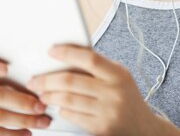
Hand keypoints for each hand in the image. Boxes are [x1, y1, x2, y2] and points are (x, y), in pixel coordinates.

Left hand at [26, 45, 159, 135]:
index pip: (89, 58)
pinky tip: (59, 107)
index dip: (67, 53)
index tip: (51, 51)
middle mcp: (114, 92)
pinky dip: (62, 110)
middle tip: (35, 80)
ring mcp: (108, 112)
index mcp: (119, 74)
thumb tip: (67, 55)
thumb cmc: (127, 98)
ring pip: (68, 100)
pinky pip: (73, 116)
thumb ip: (98, 67)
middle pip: (72, 81)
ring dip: (50, 96)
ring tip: (42, 93)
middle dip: (48, 80)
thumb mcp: (119, 77)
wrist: (144, 128)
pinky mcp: (101, 128)